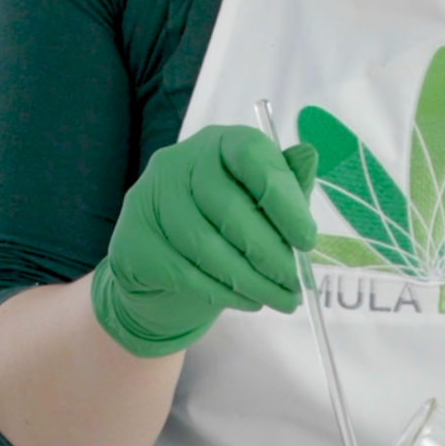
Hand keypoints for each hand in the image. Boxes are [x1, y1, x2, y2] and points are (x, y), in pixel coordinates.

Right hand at [91, 125, 316, 356]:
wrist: (166, 272)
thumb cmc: (225, 230)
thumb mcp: (262, 206)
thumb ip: (286, 186)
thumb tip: (310, 156)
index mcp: (219, 144)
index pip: (251, 155)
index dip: (282, 198)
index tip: (307, 240)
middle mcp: (179, 162)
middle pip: (228, 208)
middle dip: (270, 253)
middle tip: (296, 283)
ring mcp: (150, 199)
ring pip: (207, 247)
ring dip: (251, 281)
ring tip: (280, 299)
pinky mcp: (134, 240)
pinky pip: (185, 273)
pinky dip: (223, 293)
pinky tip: (248, 301)